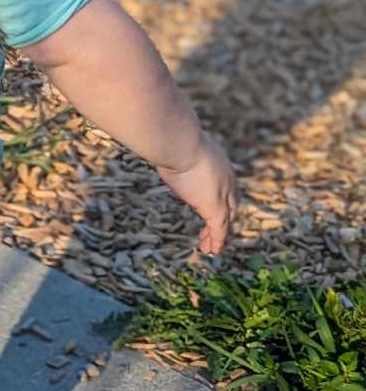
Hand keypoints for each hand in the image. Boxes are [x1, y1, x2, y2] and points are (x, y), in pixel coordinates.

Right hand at [157, 130, 236, 255]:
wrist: (180, 143)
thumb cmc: (174, 140)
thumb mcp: (179, 146)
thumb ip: (176, 152)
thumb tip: (160, 146)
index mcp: (220, 164)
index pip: (227, 188)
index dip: (223, 201)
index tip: (211, 208)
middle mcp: (227, 180)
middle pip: (231, 206)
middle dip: (224, 221)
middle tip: (214, 232)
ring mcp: (223, 194)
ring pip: (226, 220)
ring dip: (218, 235)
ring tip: (210, 248)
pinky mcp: (215, 207)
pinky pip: (220, 229)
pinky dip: (218, 240)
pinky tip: (213, 250)